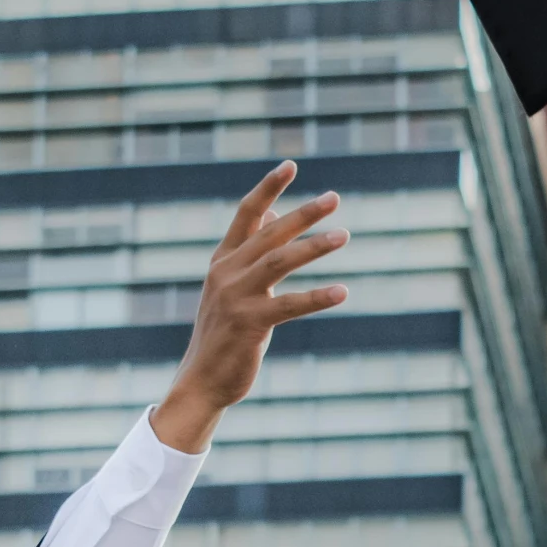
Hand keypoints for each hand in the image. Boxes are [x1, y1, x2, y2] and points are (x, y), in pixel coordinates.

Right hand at [151, 162, 349, 451]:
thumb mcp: (233, 287)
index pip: (247, 214)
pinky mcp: (249, 324)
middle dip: (304, 213)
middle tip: (335, 198)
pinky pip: (290, 305)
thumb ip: (252, 253)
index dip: (269, 189)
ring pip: (280, 261)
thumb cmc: (224, 334)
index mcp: (223, 261)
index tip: (291, 165)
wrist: (201, 381)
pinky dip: (318, 297)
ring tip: (344, 236)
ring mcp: (236, 297)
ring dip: (314, 247)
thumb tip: (276, 216)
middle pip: (270, 233)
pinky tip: (342, 291)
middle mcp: (226, 273)